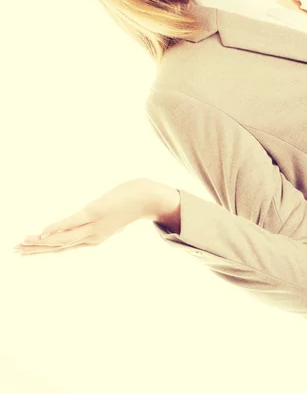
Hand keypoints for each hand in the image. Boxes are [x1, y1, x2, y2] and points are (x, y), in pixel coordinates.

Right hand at [14, 178, 156, 254]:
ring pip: (63, 239)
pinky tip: (42, 233)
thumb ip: (98, 217)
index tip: (26, 251)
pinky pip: (72, 223)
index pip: (64, 247)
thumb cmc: (129, 203)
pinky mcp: (95, 213)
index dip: (44, 250)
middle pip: (59, 246)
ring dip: (40, 242)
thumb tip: (91, 213)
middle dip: (36, 249)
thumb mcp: (111, 213)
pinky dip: (56, 229)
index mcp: (94, 237)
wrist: (148, 198)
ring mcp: (93, 225)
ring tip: (22, 244)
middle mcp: (92, 236)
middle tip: (16, 251)